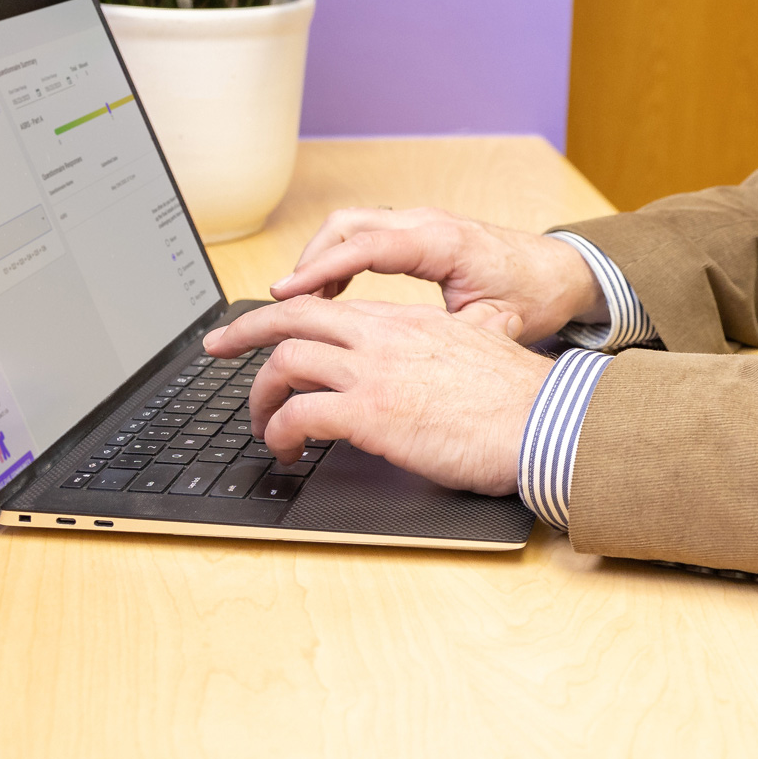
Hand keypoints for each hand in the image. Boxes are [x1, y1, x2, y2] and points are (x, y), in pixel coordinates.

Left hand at [203, 296, 552, 494]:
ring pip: (285, 363)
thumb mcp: (472, 355)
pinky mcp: (373, 413)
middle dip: (241, 332)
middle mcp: (383, 336)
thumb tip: (426, 368)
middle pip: (290, 317)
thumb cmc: (518, 401)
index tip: (259, 332)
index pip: (328, 307)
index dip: (285, 317)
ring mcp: (375, 371)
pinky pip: (300, 414)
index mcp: (405, 322)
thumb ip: (438, 352)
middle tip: (214, 347)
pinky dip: (280, 431)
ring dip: (260, 398)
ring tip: (263, 425)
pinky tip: (287, 450)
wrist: (543, 422)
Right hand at [271, 205, 604, 343]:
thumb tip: (407, 363)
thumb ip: (452, 336)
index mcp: (443, 243)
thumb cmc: (533, 297)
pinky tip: (328, 294)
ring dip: (319, 259)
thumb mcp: (496, 323)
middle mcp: (428, 224)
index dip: (320, 270)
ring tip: (294, 305)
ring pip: (351, 226)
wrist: (564, 272)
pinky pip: (365, 234)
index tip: (283, 293)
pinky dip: (339, 258)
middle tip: (273, 305)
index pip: (365, 247)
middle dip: (305, 261)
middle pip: (347, 227)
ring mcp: (422, 223)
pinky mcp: (419, 232)